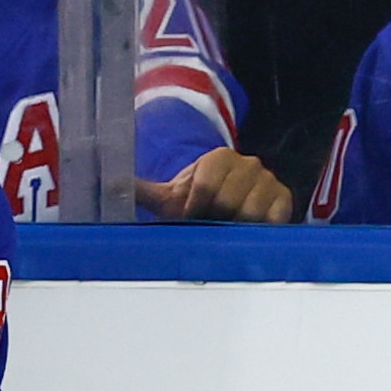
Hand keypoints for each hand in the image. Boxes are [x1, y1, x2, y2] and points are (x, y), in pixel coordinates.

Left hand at [128, 147, 291, 223]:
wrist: (233, 210)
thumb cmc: (197, 204)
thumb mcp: (169, 197)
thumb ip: (141, 190)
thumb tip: (107, 183)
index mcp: (218, 158)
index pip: (204, 184)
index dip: (194, 208)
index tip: (191, 218)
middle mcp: (248, 164)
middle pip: (227, 200)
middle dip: (214, 219)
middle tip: (210, 224)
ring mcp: (268, 181)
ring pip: (250, 213)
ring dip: (234, 228)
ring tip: (227, 228)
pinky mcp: (284, 200)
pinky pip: (270, 221)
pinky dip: (255, 232)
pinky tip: (246, 232)